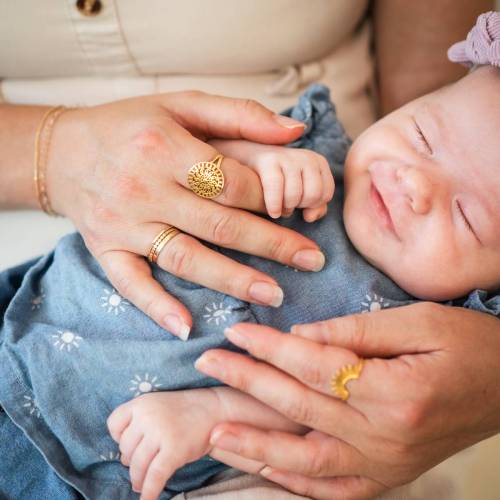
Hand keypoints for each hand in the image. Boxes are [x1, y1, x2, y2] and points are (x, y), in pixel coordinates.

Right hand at [48, 92, 325, 337]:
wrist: (62, 150)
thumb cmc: (130, 125)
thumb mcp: (182, 105)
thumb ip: (240, 115)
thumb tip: (295, 131)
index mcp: (164, 147)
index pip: (231, 182)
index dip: (271, 198)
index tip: (298, 210)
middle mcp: (143, 188)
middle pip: (219, 225)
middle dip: (272, 244)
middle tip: (312, 260)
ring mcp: (123, 225)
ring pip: (187, 258)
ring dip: (233, 280)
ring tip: (275, 293)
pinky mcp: (105, 250)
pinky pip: (131, 283)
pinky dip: (157, 307)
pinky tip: (186, 329)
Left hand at [107, 389, 218, 499]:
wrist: (215, 408)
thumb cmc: (184, 411)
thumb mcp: (157, 406)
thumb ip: (138, 424)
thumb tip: (123, 460)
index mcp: (141, 402)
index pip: (114, 424)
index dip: (119, 437)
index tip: (132, 443)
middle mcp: (148, 415)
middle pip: (125, 448)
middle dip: (132, 460)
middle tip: (141, 465)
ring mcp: (161, 432)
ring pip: (137, 465)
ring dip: (137, 479)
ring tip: (141, 484)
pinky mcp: (174, 449)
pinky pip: (155, 476)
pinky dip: (149, 491)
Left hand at [195, 303, 499, 498]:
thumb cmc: (468, 344)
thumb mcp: (418, 321)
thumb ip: (354, 330)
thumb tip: (298, 338)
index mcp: (396, 391)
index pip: (313, 365)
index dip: (269, 347)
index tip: (235, 333)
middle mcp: (386, 436)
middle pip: (300, 406)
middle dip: (248, 383)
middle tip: (209, 364)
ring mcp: (386, 465)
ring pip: (306, 462)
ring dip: (256, 446)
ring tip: (215, 433)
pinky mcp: (389, 476)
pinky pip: (333, 490)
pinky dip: (294, 482)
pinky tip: (263, 469)